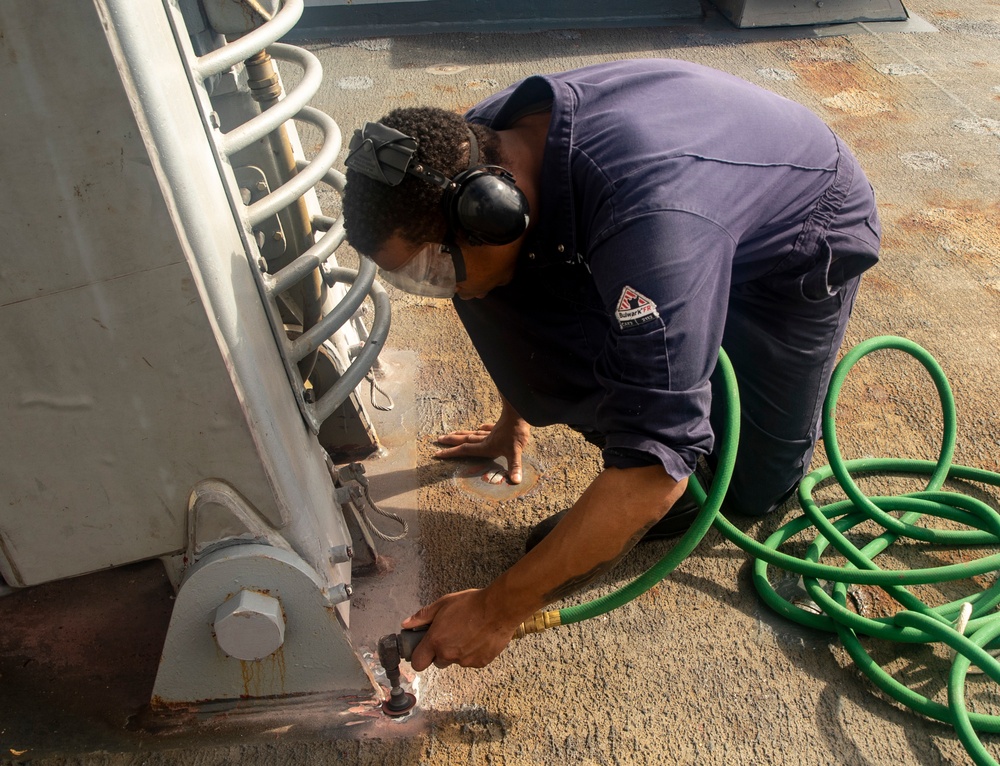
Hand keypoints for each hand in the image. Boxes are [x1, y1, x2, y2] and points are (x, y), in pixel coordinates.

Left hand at [401, 588, 522, 670]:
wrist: (499, 609)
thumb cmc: (471, 604)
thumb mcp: (443, 603)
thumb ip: (422, 616)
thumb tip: (405, 624)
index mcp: (436, 641)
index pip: (418, 663)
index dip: (420, 656)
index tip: (424, 648)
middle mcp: (448, 654)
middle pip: (437, 662)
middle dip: (440, 652)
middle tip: (450, 635)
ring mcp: (465, 661)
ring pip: (455, 661)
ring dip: (457, 651)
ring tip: (468, 633)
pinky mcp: (480, 663)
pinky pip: (471, 661)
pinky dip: (473, 653)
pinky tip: (479, 637)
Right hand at [434, 398, 530, 482]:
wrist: (519, 414)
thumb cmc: (515, 433)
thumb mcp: (515, 452)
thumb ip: (514, 466)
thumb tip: (515, 481)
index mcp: (485, 447)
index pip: (465, 450)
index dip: (451, 453)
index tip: (438, 453)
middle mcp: (485, 439)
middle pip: (464, 440)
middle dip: (451, 441)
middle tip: (439, 440)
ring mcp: (491, 432)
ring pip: (473, 434)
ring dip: (461, 435)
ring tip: (452, 434)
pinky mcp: (499, 427)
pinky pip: (487, 429)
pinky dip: (482, 429)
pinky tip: (480, 427)